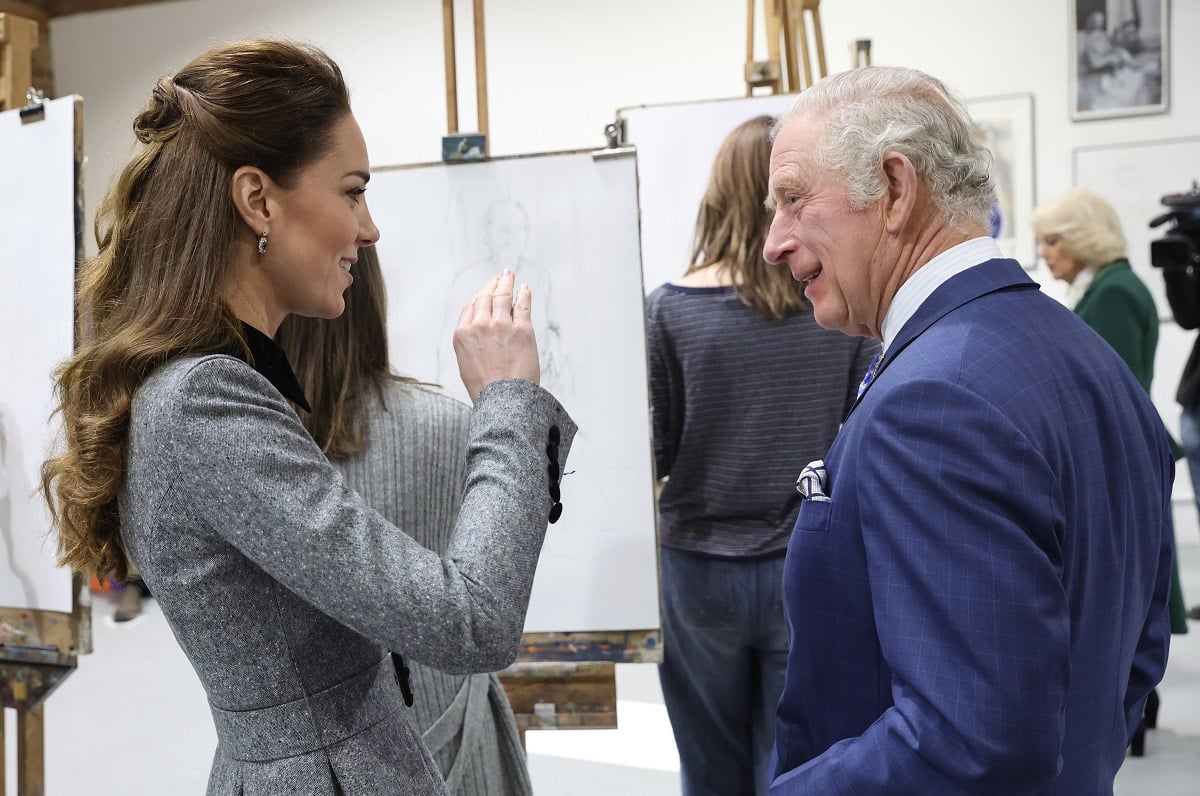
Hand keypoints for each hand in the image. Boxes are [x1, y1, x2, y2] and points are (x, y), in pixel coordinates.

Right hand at [453, 270, 539, 401]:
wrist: (503, 400)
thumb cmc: (486, 388)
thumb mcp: (466, 363)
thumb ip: (470, 342)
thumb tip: (478, 330)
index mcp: (462, 334)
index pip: (471, 306)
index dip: (480, 295)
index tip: (486, 290)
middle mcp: (479, 325)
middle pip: (486, 297)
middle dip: (493, 285)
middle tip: (500, 277)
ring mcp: (501, 325)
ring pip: (503, 296)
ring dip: (506, 283)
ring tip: (509, 276)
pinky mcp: (522, 329)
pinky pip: (523, 305)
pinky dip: (524, 294)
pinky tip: (525, 289)